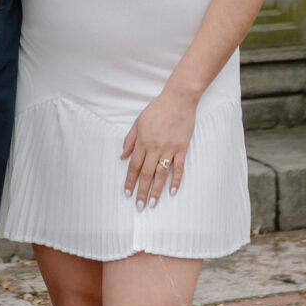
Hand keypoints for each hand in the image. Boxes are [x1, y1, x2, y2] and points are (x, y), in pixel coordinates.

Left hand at [122, 86, 196, 207]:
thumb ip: (130, 140)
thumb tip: (123, 156)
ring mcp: (169, 149)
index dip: (129, 181)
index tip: (127, 193)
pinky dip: (176, 180)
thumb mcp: (138, 122)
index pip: (134, 166)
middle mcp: (154, 147)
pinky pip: (179, 167)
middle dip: (141, 191)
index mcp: (142, 141)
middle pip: (146, 174)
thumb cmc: (157, 109)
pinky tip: (172, 191)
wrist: (178, 99)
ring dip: (156, 190)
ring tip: (153, 204)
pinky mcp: (182, 148)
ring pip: (161, 174)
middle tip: (139, 206)